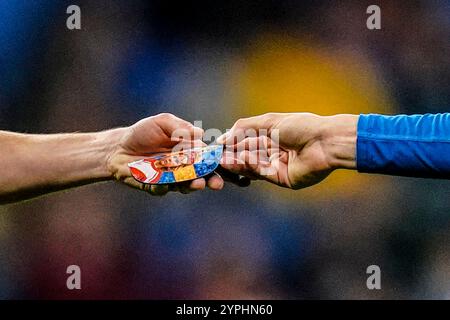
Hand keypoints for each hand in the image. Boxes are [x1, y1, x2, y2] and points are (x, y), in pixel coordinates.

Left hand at [107, 113, 224, 194]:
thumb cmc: (142, 132)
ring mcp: (171, 179)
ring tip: (197, 184)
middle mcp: (183, 167)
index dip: (215, 162)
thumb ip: (181, 127)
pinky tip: (164, 183)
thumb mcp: (163, 122)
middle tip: (216, 184)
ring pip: (185, 185)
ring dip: (192, 185)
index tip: (221, 164)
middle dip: (210, 181)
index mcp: (189, 151)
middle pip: (201, 176)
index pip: (206, 158)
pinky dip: (165, 187)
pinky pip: (163, 189)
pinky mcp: (156, 187)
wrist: (118, 146)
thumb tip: (201, 134)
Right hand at [218, 113, 357, 188]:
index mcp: (268, 138)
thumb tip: (222, 137)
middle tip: (214, 158)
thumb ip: (244, 127)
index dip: (229, 145)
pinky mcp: (281, 179)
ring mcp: (275, 167)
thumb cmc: (301, 126)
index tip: (213, 147)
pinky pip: (262, 173)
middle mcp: (270, 153)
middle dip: (230, 157)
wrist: (325, 141)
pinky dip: (251, 167)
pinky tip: (242, 159)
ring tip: (223, 160)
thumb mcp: (269, 121)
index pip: (243, 143)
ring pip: (250, 167)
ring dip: (237, 163)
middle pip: (244, 157)